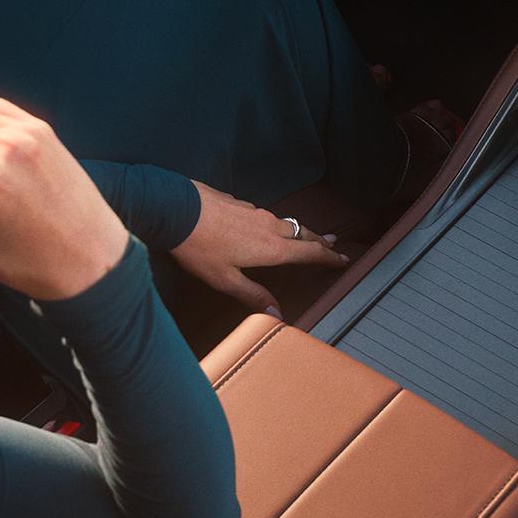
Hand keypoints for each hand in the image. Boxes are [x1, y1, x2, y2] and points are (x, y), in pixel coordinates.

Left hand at [172, 182, 350, 314]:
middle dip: (319, 241)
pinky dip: (275, 224)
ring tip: (306, 236)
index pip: (310, 252)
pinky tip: (265, 227)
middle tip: (332, 245)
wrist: (175, 208)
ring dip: (299, 231)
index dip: (329, 258)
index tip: (343, 260)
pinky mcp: (240, 203)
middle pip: (303, 234)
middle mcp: (269, 226)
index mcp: (271, 248)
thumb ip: (252, 296)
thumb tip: (277, 314)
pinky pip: (265, 215)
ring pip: (286, 222)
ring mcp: (255, 211)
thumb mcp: (225, 279)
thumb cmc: (198, 247)